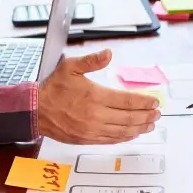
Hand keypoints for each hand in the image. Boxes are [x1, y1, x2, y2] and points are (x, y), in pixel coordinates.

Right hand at [37, 50, 160, 144]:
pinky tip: (132, 133)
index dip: (143, 102)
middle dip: (146, 116)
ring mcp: (92, 130)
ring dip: (139, 128)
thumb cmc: (53, 88)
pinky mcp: (87, 139)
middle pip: (128, 117)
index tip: (155, 102)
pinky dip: (124, 137)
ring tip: (150, 124)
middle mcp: (96, 115)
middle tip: (157, 114)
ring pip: (122, 131)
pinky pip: (111, 140)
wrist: (35, 111)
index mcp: (95, 96)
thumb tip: (109, 53)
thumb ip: (91, 61)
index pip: (126, 101)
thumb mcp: (70, 67)